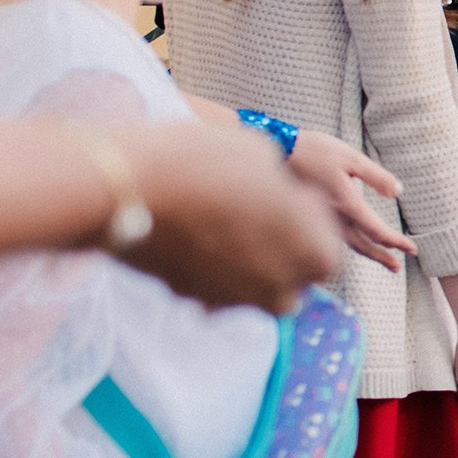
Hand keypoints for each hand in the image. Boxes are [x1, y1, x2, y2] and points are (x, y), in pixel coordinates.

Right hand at [113, 125, 341, 312]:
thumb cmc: (206, 164)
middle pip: (295, 280)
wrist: (128, 188)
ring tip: (231, 229)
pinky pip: (215, 291)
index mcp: (310, 254)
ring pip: (256, 293)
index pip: (330, 253)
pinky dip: (215, 271)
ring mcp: (232, 298)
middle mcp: (277, 287)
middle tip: (267, 217)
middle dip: (288, 253)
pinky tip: (198, 238)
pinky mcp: (190, 297)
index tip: (298, 198)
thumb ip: (281, 189)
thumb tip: (274, 197)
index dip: (315, 224)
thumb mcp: (261, 159)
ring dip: (254, 268)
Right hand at [284, 127, 417, 272]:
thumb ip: (376, 176)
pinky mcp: (310, 215)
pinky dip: (351, 245)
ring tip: (386, 263)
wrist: (275, 151)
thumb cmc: (314, 151)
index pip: (376, 231)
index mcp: (346, 203)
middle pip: (361, 245)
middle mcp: (332, 217)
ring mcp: (319, 218)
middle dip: (382, 257)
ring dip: (368, 254)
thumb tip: (399, 192)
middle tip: (398, 266)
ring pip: (347, 244)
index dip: (396, 242)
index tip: (413, 249)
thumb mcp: (350, 157)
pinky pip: (333, 239)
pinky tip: (358, 243)